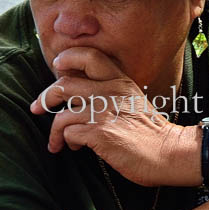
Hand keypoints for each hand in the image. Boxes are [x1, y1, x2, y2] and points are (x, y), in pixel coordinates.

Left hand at [29, 47, 195, 186]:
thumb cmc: (152, 132)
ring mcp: (104, 112)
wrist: (171, 153)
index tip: (58, 67)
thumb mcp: (134, 101)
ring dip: (54, 130)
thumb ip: (112, 94)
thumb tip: (83, 99)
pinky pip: (68, 132)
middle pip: (64, 84)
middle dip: (45, 97)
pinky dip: (66, 141)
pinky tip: (74, 148)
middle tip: (37, 107)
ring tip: (58, 142)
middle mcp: (110, 92)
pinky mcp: (100, 134)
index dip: (68, 58)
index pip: (89, 56)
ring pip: (61, 114)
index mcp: (120, 81)